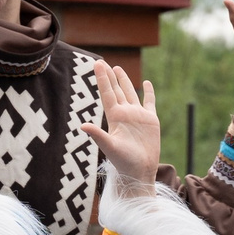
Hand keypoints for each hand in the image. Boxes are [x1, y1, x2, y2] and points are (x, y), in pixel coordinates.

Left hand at [80, 60, 161, 184]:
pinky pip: (149, 102)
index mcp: (115, 117)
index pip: (107, 93)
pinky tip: (146, 83)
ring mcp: (138, 116)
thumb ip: (98, 135)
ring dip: (124, 81)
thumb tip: (83, 126)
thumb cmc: (123, 162)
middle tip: (103, 62)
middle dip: (109, 77)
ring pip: (130, 93)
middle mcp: (125, 114)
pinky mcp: (150, 120)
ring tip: (118, 68)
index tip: (97, 64)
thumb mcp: (110, 147)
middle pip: (116, 90)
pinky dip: (149, 92)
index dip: (102, 79)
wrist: (140, 171)